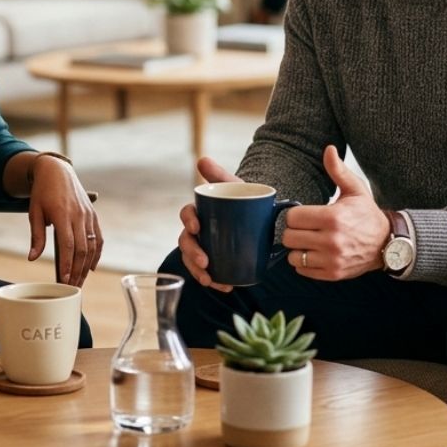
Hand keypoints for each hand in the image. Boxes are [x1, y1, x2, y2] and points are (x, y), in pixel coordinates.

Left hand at [27, 156, 101, 285]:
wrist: (56, 170)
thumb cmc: (42, 192)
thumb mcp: (34, 212)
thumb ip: (36, 236)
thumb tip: (33, 258)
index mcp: (62, 214)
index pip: (67, 245)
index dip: (67, 264)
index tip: (65, 280)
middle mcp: (78, 215)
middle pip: (82, 249)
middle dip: (78, 271)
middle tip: (72, 288)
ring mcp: (88, 215)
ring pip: (91, 245)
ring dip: (87, 266)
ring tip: (80, 281)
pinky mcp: (93, 215)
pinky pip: (98, 237)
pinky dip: (97, 253)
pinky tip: (91, 267)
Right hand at [177, 156, 237, 292]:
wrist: (260, 214)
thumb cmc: (242, 198)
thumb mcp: (233, 185)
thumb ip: (218, 174)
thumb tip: (201, 159)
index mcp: (199, 211)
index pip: (186, 214)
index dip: (187, 221)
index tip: (196, 228)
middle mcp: (198, 231)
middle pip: (186, 242)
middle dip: (192, 253)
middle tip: (204, 262)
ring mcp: (206, 246)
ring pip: (193, 261)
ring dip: (198, 272)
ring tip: (211, 280)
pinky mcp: (217, 260)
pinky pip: (209, 273)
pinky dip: (215, 281)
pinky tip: (225, 286)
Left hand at [282, 145, 389, 279]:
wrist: (387, 243)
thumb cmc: (366, 215)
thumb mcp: (354, 189)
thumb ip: (337, 171)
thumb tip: (329, 149)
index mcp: (333, 217)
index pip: (293, 217)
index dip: (295, 215)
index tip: (304, 214)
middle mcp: (332, 241)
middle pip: (289, 237)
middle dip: (294, 230)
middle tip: (305, 228)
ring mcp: (332, 260)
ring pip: (293, 255)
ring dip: (297, 248)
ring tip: (309, 241)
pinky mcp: (333, 274)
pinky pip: (302, 269)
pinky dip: (304, 262)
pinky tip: (314, 253)